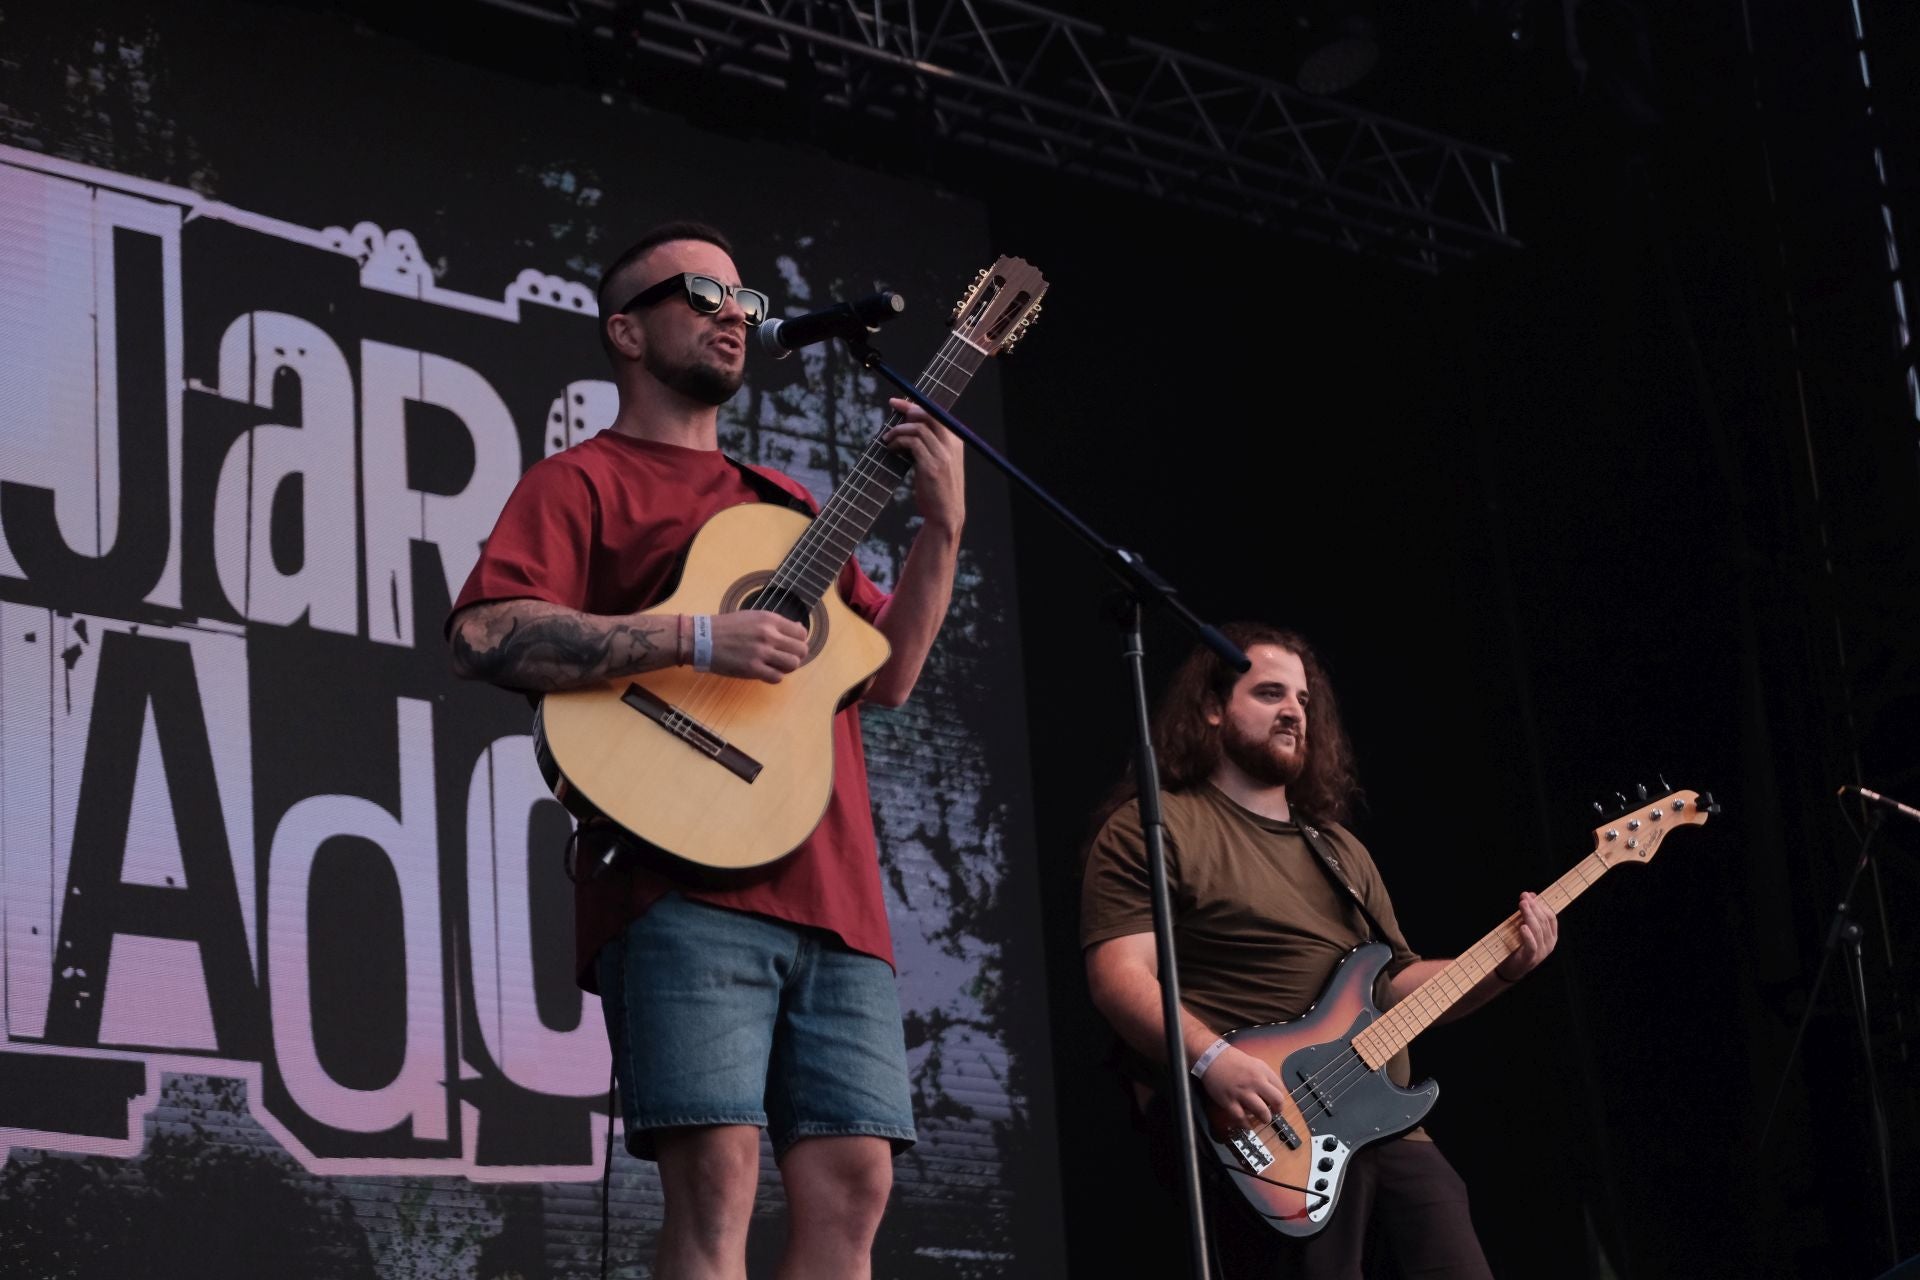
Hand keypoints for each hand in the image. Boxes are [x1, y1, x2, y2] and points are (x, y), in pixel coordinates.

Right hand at [705, 610, 808, 682]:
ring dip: (787, 667)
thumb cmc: (726, 627)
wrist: (702, 638)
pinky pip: (777, 677)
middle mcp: (768, 635)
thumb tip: (799, 630)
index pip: (801, 633)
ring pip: (793, 664)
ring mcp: (761, 652)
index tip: (790, 645)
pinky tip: (765, 672)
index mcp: (769, 620)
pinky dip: (774, 677)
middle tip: (785, 658)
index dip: (799, 641)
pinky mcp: (752, 669)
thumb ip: (775, 624)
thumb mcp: (753, 616)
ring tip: (776, 666)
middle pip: (801, 650)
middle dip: (796, 656)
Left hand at [883, 398, 964, 536]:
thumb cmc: (938, 490)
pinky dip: (898, 442)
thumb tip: (907, 428)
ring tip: (887, 440)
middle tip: (891, 414)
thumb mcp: (939, 464)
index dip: (915, 405)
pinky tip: (891, 449)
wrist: (946, 516)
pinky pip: (912, 443)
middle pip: (929, 414)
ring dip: (897, 431)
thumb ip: (929, 446)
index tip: (897, 402)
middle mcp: (952, 445)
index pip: (936, 413)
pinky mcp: (931, 467)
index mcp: (956, 442)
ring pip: (917, 428)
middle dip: (907, 409)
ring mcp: (943, 456)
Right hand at [1200, 1046, 1291, 1132]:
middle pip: (1276, 1100)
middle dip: (1277, 1110)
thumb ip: (1264, 1076)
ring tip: (1261, 1119)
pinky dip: (1246, 1124)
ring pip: (1262, 1112)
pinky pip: (1241, 1118)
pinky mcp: (1229, 1101)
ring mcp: (1242, 1093)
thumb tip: (1272, 1091)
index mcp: (1262, 1071)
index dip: (1280, 1098)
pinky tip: (1247, 1124)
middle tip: (1273, 1113)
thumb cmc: (1232, 1060)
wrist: (1212, 1058)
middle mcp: (1255, 1082)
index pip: (1280, 1089)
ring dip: (1264, 1119)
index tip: (1276, 1103)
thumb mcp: (1254, 1063)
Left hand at [1495, 891, 1557, 981]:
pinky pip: (1532, 945)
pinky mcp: (1531, 958)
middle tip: (1523, 897)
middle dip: (1534, 907)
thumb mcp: (1523, 927)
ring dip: (1529, 916)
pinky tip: (1522, 926)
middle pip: (1544, 921)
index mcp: (1550, 936)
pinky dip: (1528, 935)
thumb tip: (1531, 894)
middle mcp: (1549, 944)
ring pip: (1538, 930)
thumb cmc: (1517, 946)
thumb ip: (1528, 913)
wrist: (1509, 969)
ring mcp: (1541, 952)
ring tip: (1522, 905)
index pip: (1550, 917)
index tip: (1528, 896)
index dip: (1540, 905)